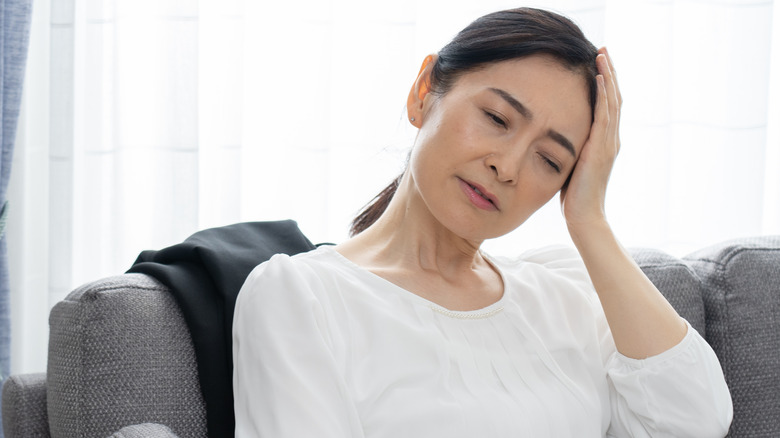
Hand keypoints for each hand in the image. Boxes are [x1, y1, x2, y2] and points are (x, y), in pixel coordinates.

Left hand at [560, 47, 621, 231]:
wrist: (584, 217)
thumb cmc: (574, 195)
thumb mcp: (572, 163)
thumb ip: (571, 147)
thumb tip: (556, 134)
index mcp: (605, 142)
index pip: (608, 106)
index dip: (605, 84)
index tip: (598, 63)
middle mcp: (612, 140)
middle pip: (614, 97)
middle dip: (609, 72)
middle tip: (603, 50)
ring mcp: (609, 144)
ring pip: (613, 102)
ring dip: (608, 76)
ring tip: (602, 55)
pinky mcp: (601, 149)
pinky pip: (605, 116)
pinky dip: (604, 96)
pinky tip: (599, 79)